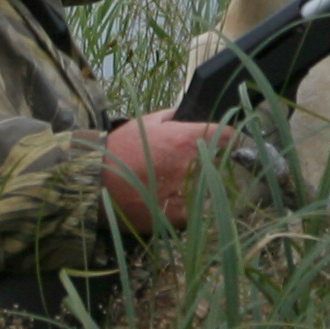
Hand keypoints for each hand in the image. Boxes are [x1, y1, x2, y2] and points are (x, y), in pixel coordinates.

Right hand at [98, 110, 233, 231]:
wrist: (96, 182)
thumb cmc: (120, 148)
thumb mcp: (145, 122)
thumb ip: (170, 116)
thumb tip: (183, 113)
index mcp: (185, 139)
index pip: (226, 135)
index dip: (232, 137)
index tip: (233, 141)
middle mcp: (191, 165)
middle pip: (222, 164)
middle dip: (219, 164)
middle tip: (212, 165)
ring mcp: (186, 191)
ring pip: (213, 190)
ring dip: (209, 187)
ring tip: (197, 187)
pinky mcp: (177, 215)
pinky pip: (199, 211)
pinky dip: (197, 207)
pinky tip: (188, 203)